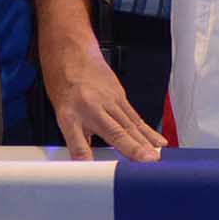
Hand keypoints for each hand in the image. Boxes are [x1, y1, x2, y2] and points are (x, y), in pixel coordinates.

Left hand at [38, 25, 164, 160]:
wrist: (71, 51)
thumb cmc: (63, 81)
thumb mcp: (60, 114)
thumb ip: (76, 141)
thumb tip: (85, 166)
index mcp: (74, 114)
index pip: (84, 141)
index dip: (93, 154)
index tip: (109, 168)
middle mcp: (94, 107)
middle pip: (119, 131)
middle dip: (136, 148)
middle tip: (151, 161)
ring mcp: (110, 100)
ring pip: (130, 124)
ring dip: (145, 141)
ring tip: (158, 155)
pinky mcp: (120, 96)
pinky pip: (134, 116)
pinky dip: (147, 130)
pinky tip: (158, 140)